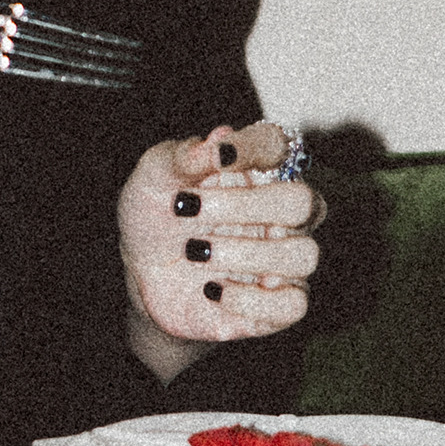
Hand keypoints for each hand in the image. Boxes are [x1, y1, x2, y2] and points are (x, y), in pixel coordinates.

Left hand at [118, 122, 326, 385]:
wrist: (141, 274)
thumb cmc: (156, 215)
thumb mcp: (153, 178)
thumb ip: (183, 156)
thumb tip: (220, 139)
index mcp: (255, 171)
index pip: (280, 145)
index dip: (257, 147)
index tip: (219, 157)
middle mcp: (280, 214)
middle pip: (303, 201)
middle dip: (246, 205)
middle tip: (189, 209)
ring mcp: (284, 260)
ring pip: (302, 255)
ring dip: (243, 253)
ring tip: (193, 251)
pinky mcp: (276, 305)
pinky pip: (292, 305)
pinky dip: (250, 299)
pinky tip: (211, 289)